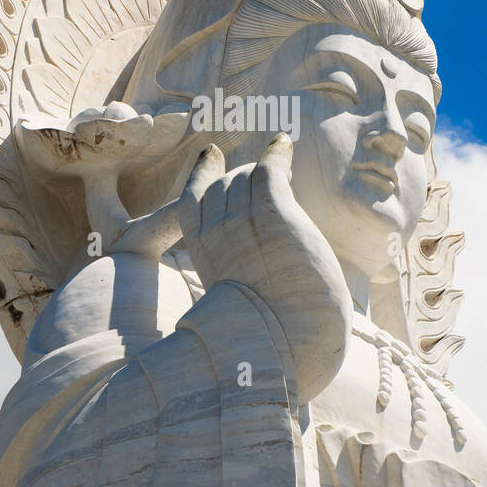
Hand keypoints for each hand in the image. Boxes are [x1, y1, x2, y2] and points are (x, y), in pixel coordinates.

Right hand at [178, 134, 351, 402]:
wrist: (294, 340)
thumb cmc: (276, 328)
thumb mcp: (242, 292)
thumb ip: (238, 261)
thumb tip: (256, 239)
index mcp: (203, 253)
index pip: (192, 199)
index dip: (203, 174)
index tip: (212, 155)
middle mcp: (217, 233)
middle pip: (223, 184)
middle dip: (243, 177)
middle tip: (266, 178)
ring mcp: (243, 223)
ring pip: (246, 176)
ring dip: (263, 170)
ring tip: (280, 167)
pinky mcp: (273, 216)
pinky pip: (269, 171)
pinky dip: (276, 155)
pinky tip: (284, 146)